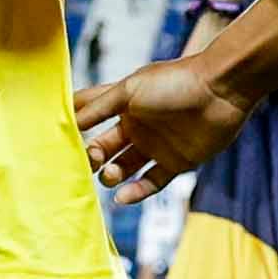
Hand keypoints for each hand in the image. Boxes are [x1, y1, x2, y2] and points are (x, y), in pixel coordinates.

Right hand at [76, 52, 241, 193]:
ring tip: (109, 174)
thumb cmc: (175, 81)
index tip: (56, 139)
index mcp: (123, 104)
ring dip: (111, 175)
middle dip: (90, 156)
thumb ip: (98, 107)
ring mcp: (156, 146)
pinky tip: (122, 197)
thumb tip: (70, 123)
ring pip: (124, 168)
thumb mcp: (129, 89)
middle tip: (88, 160)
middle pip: (104, 148)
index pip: (90, 116)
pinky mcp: (176, 163)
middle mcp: (136, 126)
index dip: (74, 127)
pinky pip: (150, 183)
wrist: (222, 90)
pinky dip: (135, 192)